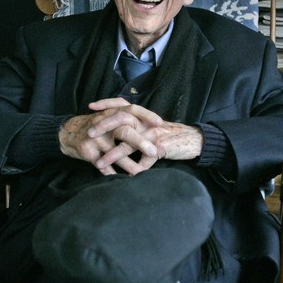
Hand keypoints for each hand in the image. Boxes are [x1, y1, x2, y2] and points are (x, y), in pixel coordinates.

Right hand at [59, 98, 161, 174]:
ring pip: (114, 152)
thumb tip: (155, 130)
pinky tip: (121, 180)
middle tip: (154, 152)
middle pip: (124, 131)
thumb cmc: (97, 127)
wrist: (68, 132)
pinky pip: (102, 165)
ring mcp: (95, 137)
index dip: (146, 115)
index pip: (132, 110)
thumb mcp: (110, 116)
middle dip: (140, 142)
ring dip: (129, 164)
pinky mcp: (87, 150)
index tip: (160, 123)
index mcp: (113, 113)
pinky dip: (112, 173)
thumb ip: (129, 120)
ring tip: (140, 173)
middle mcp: (104, 123)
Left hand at [87, 99, 203, 172]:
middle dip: (103, 126)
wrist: (193, 140)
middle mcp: (146, 122)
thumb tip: (119, 130)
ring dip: (112, 155)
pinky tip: (126, 179)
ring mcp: (152, 134)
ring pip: (128, 143)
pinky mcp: (160, 148)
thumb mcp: (152, 127)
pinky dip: (135, 171)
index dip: (106, 104)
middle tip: (89, 133)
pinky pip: (145, 161)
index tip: (90, 107)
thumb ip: (137, 127)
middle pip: (121, 119)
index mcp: (142, 115)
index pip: (122, 104)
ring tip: (99, 163)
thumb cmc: (170, 135)